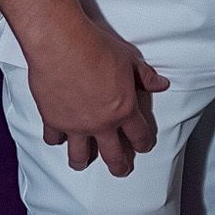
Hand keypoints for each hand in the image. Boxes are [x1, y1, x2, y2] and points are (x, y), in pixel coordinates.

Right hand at [25, 15, 169, 176]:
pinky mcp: (53, 119)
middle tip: (121, 171)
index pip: (139, 134)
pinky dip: (55, 139)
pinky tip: (57, 138)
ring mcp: (75, 125)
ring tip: (82, 164)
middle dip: (119, 165)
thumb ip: (145, 76)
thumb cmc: (96, 48)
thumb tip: (161, 84)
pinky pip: (53, 137)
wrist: (62, 43)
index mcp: (123, 110)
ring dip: (82, 161)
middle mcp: (101, 124)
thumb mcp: (129, 59)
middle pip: (113, 154)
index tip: (144, 147)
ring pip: (79, 154)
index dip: (144, 143)